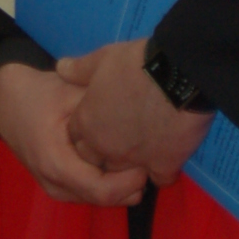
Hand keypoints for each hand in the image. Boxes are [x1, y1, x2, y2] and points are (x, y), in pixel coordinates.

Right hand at [0, 62, 147, 205]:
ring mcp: (57, 189)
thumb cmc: (39, 94)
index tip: (147, 160)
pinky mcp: (61, 187)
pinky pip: (91, 192)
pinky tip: (121, 161)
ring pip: (100, 198)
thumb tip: (138, 114)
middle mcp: (55, 184)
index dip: (130, 180)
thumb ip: (99, 105)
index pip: (101, 190)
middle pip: (104, 199)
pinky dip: (110, 181)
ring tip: (137, 158)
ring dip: (122, 184)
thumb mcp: (70, 91)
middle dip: (130, 183)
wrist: (7, 101)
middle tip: (149, 158)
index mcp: (56, 163)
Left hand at [56, 40, 211, 187]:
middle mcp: (107, 148)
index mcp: (88, 123)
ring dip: (128, 163)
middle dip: (102, 151)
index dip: (86, 129)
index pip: (76, 138)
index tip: (98, 119)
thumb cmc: (135, 64)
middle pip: (96, 160)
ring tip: (140, 145)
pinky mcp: (164, 165)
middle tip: (119, 132)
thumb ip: (79, 69)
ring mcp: (135, 160)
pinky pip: (159, 178)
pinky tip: (165, 156)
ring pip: (124, 173)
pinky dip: (161, 170)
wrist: (176, 74)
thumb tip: (61, 68)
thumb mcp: (101, 59)